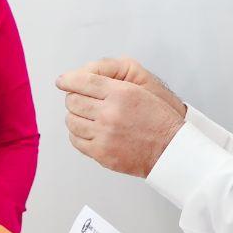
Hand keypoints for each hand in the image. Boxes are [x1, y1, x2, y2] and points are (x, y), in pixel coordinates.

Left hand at [57, 60, 186, 177]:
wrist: (170, 150)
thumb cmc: (159, 120)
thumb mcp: (141, 90)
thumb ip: (111, 83)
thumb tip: (81, 80)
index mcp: (121, 93)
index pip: (83, 81)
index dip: (68, 80)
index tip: (62, 81)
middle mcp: (110, 113)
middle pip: (73, 101)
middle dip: (74, 99)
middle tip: (79, 100)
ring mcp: (104, 134)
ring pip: (71, 121)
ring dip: (75, 117)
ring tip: (86, 117)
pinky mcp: (101, 153)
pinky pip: (76, 140)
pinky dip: (77, 134)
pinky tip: (88, 131)